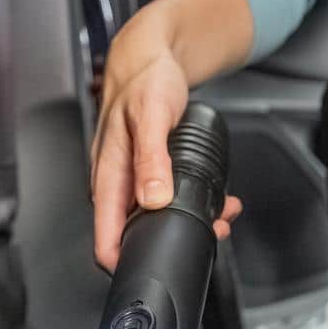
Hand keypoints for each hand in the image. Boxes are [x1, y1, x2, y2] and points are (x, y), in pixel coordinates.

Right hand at [90, 2, 242, 272]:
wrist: (148, 59)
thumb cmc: (142, 82)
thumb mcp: (151, 116)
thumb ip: (151, 159)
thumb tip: (152, 199)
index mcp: (108, 178)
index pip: (105, 240)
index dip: (125, 263)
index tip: (154, 268)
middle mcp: (117, 187)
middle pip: (134, 236)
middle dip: (170, 242)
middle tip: (210, 233)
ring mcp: (132, 184)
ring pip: (155, 221)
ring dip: (190, 224)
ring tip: (222, 217)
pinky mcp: (147, 177)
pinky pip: (166, 202)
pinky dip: (192, 205)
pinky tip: (216, 200)